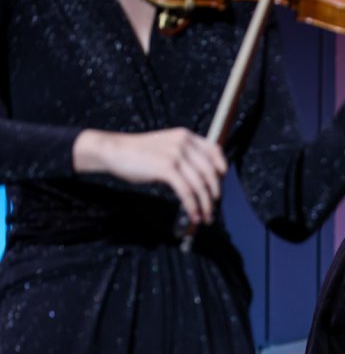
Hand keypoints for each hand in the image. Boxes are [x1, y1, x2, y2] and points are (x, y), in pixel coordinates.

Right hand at [73, 127, 226, 223]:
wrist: (114, 150)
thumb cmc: (139, 153)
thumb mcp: (166, 147)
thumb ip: (184, 156)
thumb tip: (201, 178)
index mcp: (186, 136)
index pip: (214, 149)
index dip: (221, 166)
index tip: (222, 181)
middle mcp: (184, 143)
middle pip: (210, 172)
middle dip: (214, 193)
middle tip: (213, 207)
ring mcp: (175, 155)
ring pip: (200, 184)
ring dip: (205, 204)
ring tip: (205, 217)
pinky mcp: (166, 168)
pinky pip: (186, 191)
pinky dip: (192, 205)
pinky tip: (193, 215)